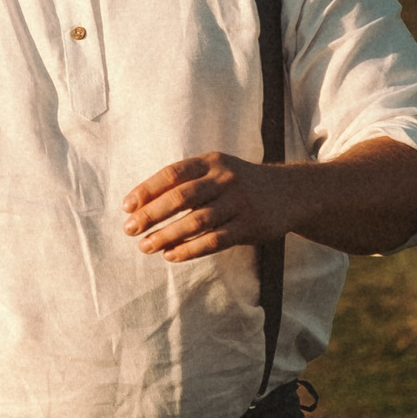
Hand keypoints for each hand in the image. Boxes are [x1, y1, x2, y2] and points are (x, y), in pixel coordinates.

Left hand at [121, 152, 301, 260]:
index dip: (146, 190)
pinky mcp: (250, 225)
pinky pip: (214, 240)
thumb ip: (185, 182)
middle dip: (151, 214)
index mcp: (211, 162)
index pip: (172, 174)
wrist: (290, 192)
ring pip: (196, 222)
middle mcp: (225, 179)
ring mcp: (239, 202)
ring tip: (146, 246)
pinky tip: (171, 256)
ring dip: (166, 236)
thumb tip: (140, 204)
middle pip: (181, 197)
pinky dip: (190, 250)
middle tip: (129, 229)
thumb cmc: (240, 183)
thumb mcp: (216, 170)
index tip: (126, 207)